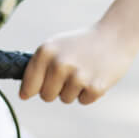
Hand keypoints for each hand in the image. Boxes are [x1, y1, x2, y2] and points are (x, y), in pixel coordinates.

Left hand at [19, 24, 138, 104]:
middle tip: (69, 73)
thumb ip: (39, 66)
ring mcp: (78, 76)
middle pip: (46, 96)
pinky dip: (89, 93)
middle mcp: (59, 64)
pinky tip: (95, 75)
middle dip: (55, 90)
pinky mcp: (95, 87)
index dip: (29, 91)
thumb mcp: (56, 46)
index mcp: (46, 51)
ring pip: (65, 99)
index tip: (27, 94)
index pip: (29, 85)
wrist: (115, 36)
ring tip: (84, 70)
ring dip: (74, 90)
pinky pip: (83, 101)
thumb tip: (23, 95)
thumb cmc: (80, 43)